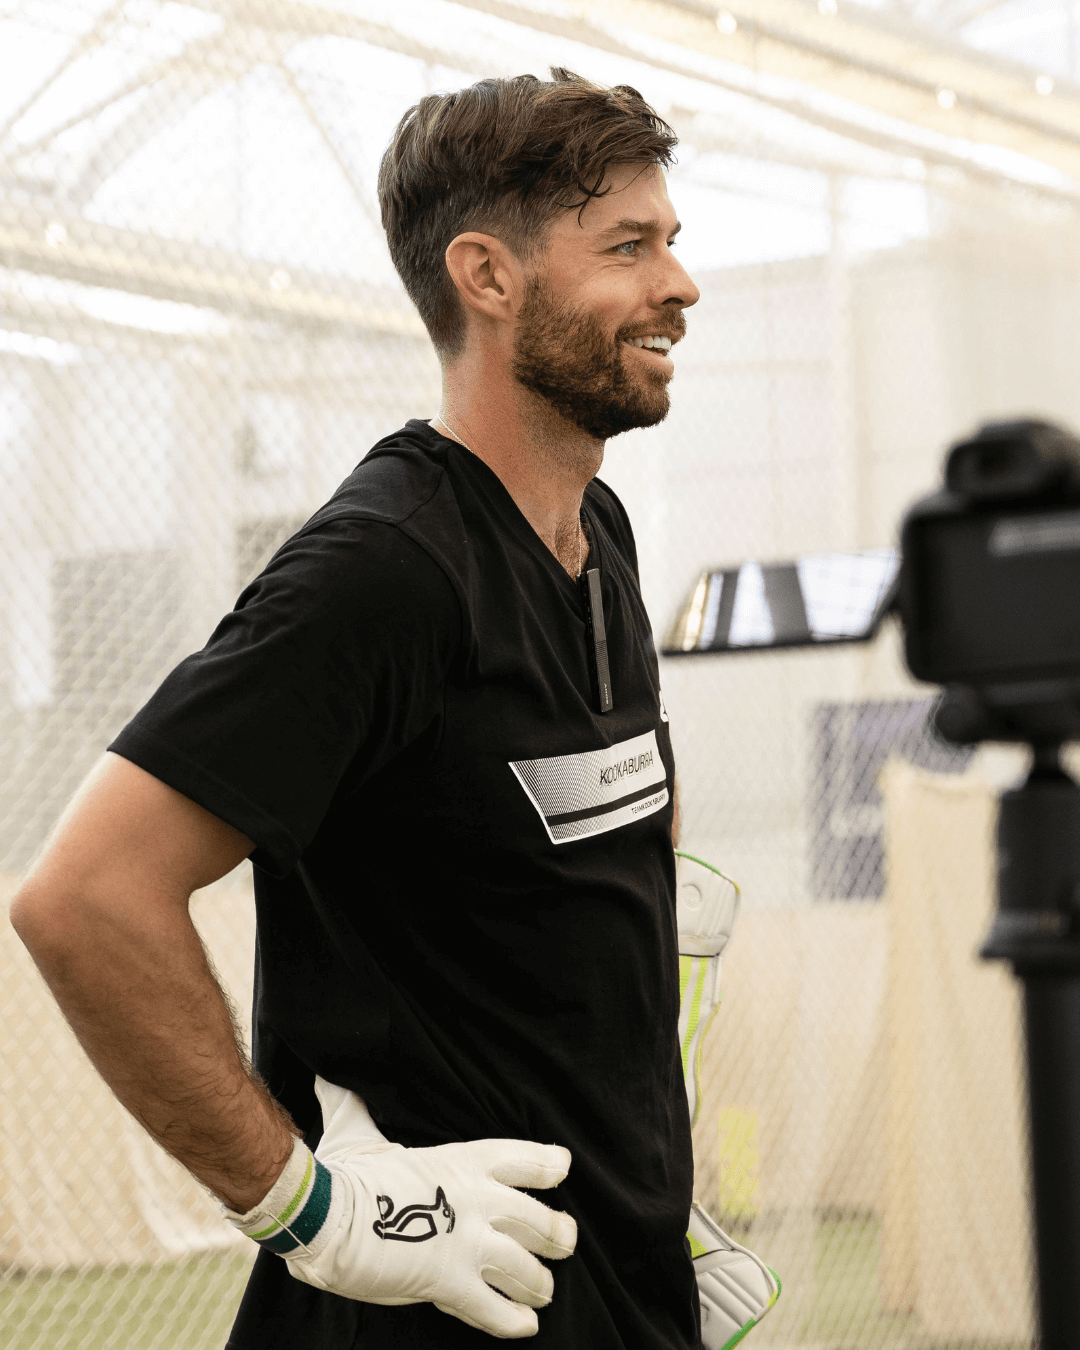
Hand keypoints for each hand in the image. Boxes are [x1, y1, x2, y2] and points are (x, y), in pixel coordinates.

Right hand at [227, 1078, 576, 1338]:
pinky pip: (494, 1310)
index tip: (563, 1169)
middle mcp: (477, 1200)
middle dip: (557, 1234)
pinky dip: (514, 1321)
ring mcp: (468, 1243)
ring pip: (525, 1269)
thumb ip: (355, 1106)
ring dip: (539, 1283)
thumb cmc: (343, 1172)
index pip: (523, 1158)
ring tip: (545, 1292)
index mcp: (463, 1161)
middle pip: (537, 1219)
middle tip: (566, 1240)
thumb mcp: (357, 1130)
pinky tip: (526, 1326)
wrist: (325, 1215)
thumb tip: (325, 1075)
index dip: (547, 1165)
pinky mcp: (451, 1283)